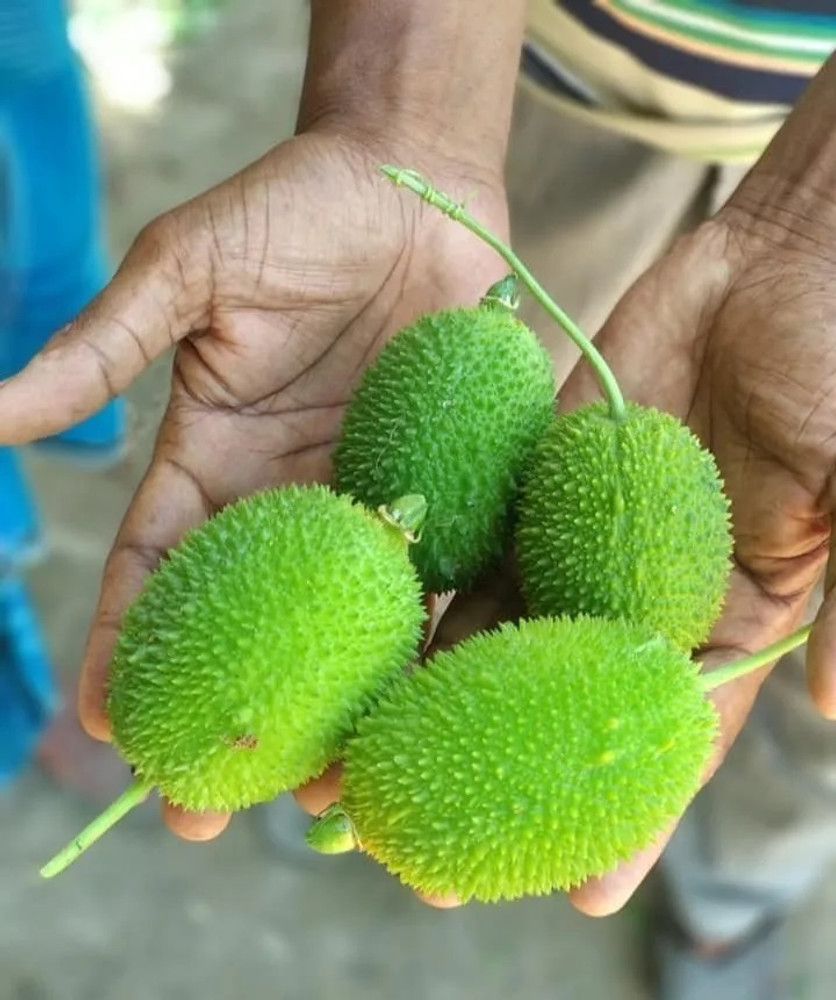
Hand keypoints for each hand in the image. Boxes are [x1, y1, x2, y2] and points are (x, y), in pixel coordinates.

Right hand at [0, 127, 507, 839]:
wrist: (417, 184)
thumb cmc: (296, 208)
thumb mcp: (187, 270)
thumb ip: (106, 344)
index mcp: (216, 458)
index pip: (160, 568)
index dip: (129, 645)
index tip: (113, 729)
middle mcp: (289, 496)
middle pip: (252, 622)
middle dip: (230, 709)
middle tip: (207, 812)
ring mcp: (371, 499)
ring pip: (344, 624)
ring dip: (333, 708)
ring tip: (322, 804)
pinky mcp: (450, 485)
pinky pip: (437, 577)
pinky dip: (428, 643)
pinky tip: (426, 714)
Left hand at [294, 173, 835, 912]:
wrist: (789, 256)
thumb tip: (835, 713)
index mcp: (736, 610)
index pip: (676, 731)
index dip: (637, 812)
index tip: (582, 891)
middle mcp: (646, 586)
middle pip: (564, 696)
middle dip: (501, 774)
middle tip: (430, 855)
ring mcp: (584, 529)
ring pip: (504, 624)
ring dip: (436, 691)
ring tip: (362, 763)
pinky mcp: (538, 470)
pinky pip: (482, 531)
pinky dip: (433, 583)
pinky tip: (370, 634)